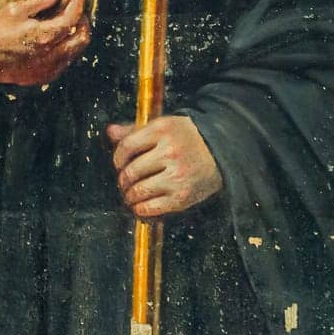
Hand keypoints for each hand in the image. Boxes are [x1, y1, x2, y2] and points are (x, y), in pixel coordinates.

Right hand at [0, 0, 89, 85]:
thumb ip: (38, 1)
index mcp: (44, 36)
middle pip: (82, 37)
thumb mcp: (14, 10)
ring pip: (75, 52)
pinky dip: (66, 50)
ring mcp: (47, 69)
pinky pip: (63, 63)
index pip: (73, 16)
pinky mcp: (42, 77)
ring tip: (66, 23)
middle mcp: (51, 56)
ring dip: (75, 35)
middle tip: (76, 7)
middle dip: (84, 20)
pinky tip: (55, 41)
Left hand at [105, 116, 221, 217]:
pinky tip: (139, 205)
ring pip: (139, 191)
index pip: (127, 146)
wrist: (223, 152)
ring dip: (129, 195)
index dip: (117, 158)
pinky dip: (140, 209)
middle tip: (125, 181)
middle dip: (123, 179)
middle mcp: (170, 152)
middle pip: (131, 171)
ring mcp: (177, 175)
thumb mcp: (164, 126)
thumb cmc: (188, 138)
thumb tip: (111, 132)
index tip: (119, 164)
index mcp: (162, 130)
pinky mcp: (183, 197)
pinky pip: (152, 207)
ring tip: (131, 194)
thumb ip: (135, 130)